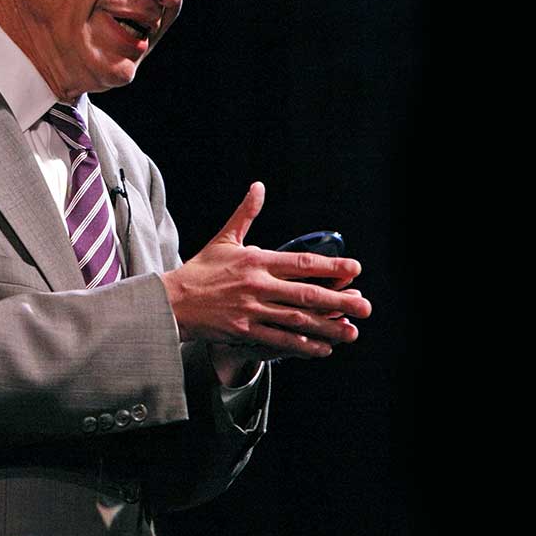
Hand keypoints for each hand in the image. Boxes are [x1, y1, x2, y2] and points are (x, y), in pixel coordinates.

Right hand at [161, 182, 369, 360]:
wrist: (171, 302)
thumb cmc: (200, 270)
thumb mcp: (224, 239)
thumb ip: (246, 214)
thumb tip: (258, 187)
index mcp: (256, 261)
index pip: (301, 262)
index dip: (331, 266)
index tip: (355, 269)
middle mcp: (257, 286)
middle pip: (306, 294)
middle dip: (339, 300)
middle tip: (365, 306)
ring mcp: (251, 311)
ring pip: (297, 320)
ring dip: (327, 327)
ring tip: (351, 331)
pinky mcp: (244, 331)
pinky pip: (279, 340)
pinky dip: (303, 345)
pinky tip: (323, 348)